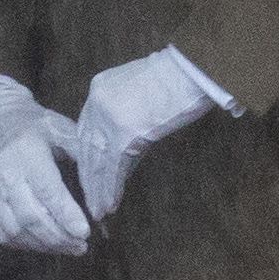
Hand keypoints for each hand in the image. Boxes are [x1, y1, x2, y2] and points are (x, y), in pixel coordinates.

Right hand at [0, 81, 91, 255]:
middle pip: (32, 218)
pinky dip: (23, 245)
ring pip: (16, 231)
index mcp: (27, 155)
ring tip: (67, 248)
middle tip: (81, 246)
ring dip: (44, 246)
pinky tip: (42, 245)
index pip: (48, 192)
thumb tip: (103, 180)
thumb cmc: (27, 125)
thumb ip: (80, 151)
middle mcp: (6, 177)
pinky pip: (0, 234)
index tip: (85, 232)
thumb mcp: (57, 126)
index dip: (67, 215)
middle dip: (60, 238)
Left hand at [69, 48, 225, 220]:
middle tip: (89, 200)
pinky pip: (113, 168)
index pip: (86, 129)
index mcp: (100, 88)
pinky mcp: (125, 134)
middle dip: (88, 177)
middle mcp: (97, 103)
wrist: (192, 68)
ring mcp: (109, 119)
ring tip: (98, 211)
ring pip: (96, 162)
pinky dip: (111, 189)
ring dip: (97, 190)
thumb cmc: (178, 75)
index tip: (89, 174)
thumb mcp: (142, 89)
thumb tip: (128, 146)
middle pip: (86, 148)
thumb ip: (128, 112)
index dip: (88, 155)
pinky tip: (110, 204)